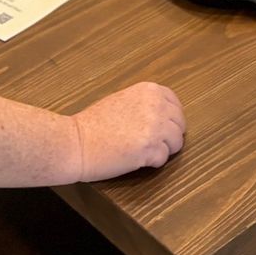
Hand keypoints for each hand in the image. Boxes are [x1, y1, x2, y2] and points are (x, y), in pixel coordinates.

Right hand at [72, 82, 186, 178]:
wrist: (75, 142)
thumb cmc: (92, 123)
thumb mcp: (122, 100)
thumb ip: (144, 104)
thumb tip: (163, 115)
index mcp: (149, 91)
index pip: (176, 105)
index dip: (170, 119)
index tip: (162, 128)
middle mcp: (156, 106)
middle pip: (179, 125)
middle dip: (169, 136)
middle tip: (152, 143)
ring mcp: (155, 127)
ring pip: (176, 143)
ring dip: (163, 150)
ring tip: (143, 152)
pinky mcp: (149, 149)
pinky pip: (162, 159)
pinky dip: (152, 163)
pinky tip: (135, 159)